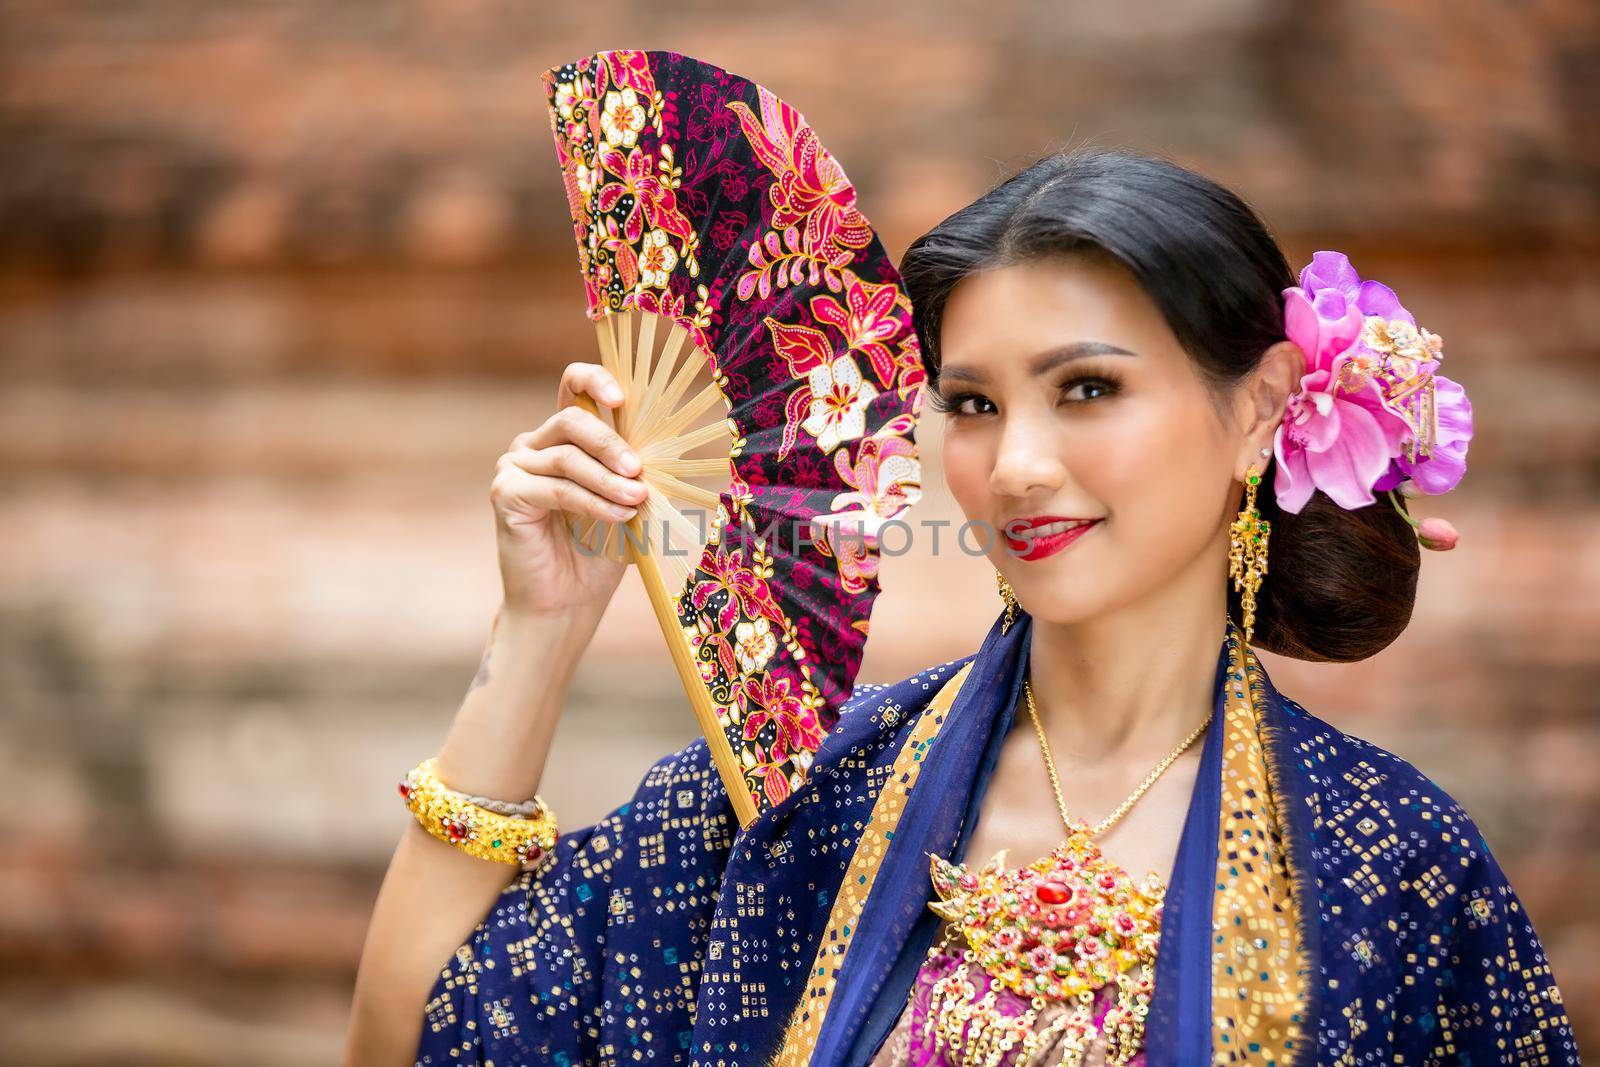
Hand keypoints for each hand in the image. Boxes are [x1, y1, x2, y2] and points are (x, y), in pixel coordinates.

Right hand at [488, 362, 647, 617]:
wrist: (566, 602)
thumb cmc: (599, 550)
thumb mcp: (624, 500)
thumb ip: (633, 469)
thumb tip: (662, 447)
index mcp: (563, 436)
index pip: (573, 386)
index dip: (595, 380)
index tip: (621, 398)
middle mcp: (534, 444)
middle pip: (573, 419)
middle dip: (611, 443)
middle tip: (638, 471)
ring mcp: (514, 467)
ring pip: (567, 457)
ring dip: (608, 480)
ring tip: (636, 500)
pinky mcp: (505, 494)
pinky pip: (555, 488)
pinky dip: (591, 502)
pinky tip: (617, 516)